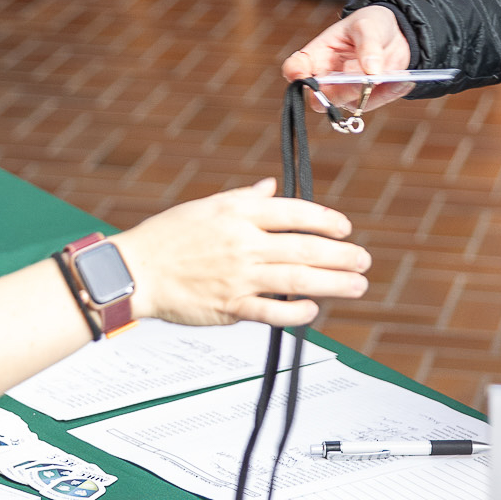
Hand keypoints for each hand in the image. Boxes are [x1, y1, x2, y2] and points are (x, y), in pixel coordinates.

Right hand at [113, 180, 370, 329]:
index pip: (295, 213)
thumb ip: (245, 198)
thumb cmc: (169, 236)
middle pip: (304, 248)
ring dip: (333, 283)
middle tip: (364, 260)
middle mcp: (244, 244)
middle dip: (341, 255)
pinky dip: (296, 312)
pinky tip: (314, 310)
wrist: (136, 270)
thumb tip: (272, 186)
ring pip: (297, 280)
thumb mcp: (208, 205)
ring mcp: (238, 276)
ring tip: (357, 284)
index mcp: (239, 214)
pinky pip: (271, 312)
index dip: (327, 220)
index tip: (345, 228)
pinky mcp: (230, 306)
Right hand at [281, 6, 412, 111]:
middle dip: (338, 92)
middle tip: (361, 79)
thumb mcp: (369, 25)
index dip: (295, 75)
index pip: (295, 68)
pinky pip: (375, 103)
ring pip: (348, 104)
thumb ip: (368, 45)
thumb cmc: (372, 24)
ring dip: (368, 92)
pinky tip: (402, 78)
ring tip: (390, 74)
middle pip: (319, 98)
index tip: (303, 77)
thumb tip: (371, 71)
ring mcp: (345, 92)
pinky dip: (390, 92)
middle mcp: (327, 78)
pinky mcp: (366, 100)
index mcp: (317, 54)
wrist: (397, 33)